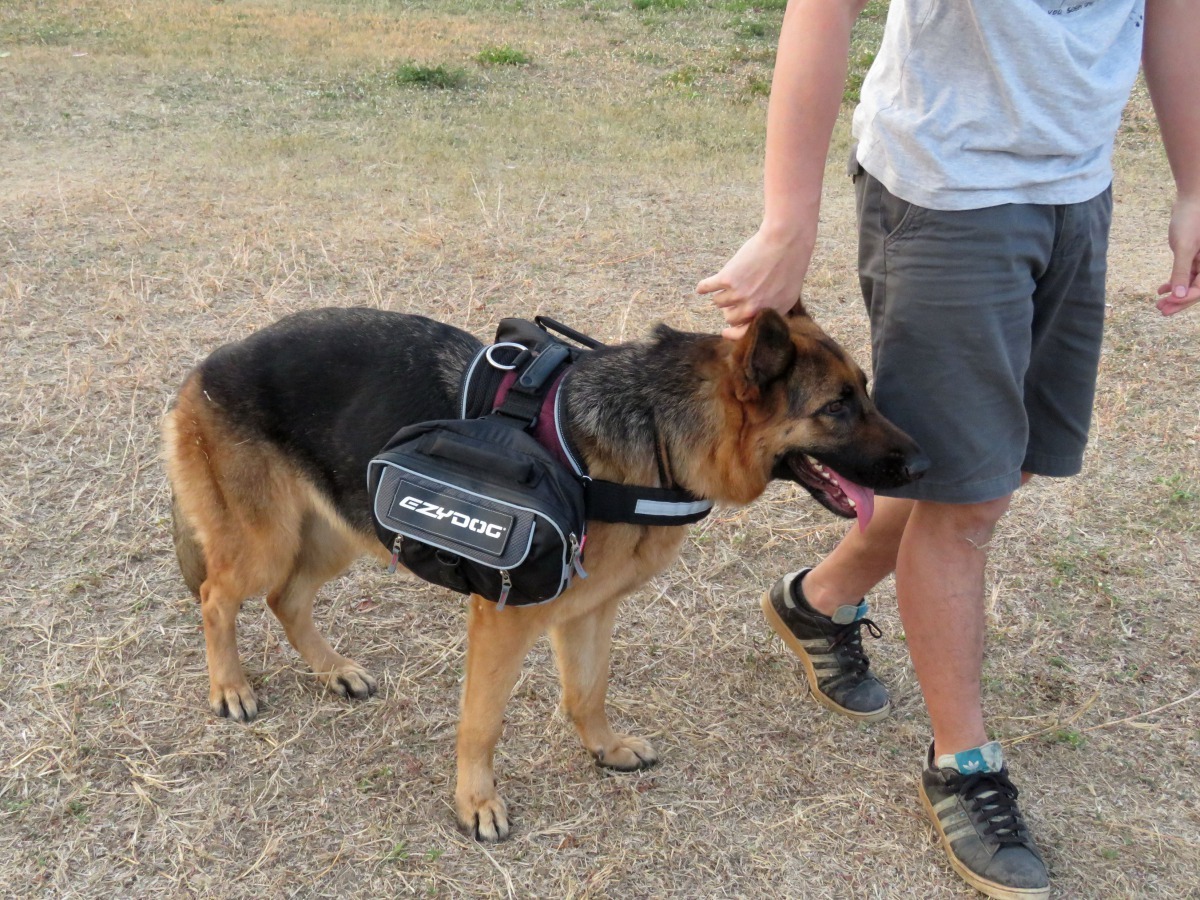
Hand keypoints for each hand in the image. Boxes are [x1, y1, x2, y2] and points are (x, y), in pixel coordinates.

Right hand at [697, 225, 814, 338]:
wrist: (786, 240)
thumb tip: (751, 319)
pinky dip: (703, 287)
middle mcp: (753, 308)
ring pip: (718, 302)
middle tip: (732, 297)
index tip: (724, 331)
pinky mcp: (727, 279)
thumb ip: (771, 309)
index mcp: (768, 314)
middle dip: (730, 309)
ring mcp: (739, 294)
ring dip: (721, 293)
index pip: (745, 333)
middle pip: (730, 318)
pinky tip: (701, 288)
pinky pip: (707, 287)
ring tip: (728, 282)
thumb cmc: (790, 263)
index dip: (732, 333)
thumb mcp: (787, 294)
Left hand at [1156, 195, 1199, 315]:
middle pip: (1196, 289)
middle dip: (1180, 301)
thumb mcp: (1184, 247)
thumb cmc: (1191, 219)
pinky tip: (1161, 290)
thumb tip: (1179, 295)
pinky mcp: (1194, 255)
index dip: (1185, 299)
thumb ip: (1182, 271)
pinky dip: (1175, 281)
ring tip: (1159, 304)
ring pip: (1190, 283)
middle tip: (1161, 311)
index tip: (1168, 303)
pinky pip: (1187, 273)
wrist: (1191, 199)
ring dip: (1175, 294)